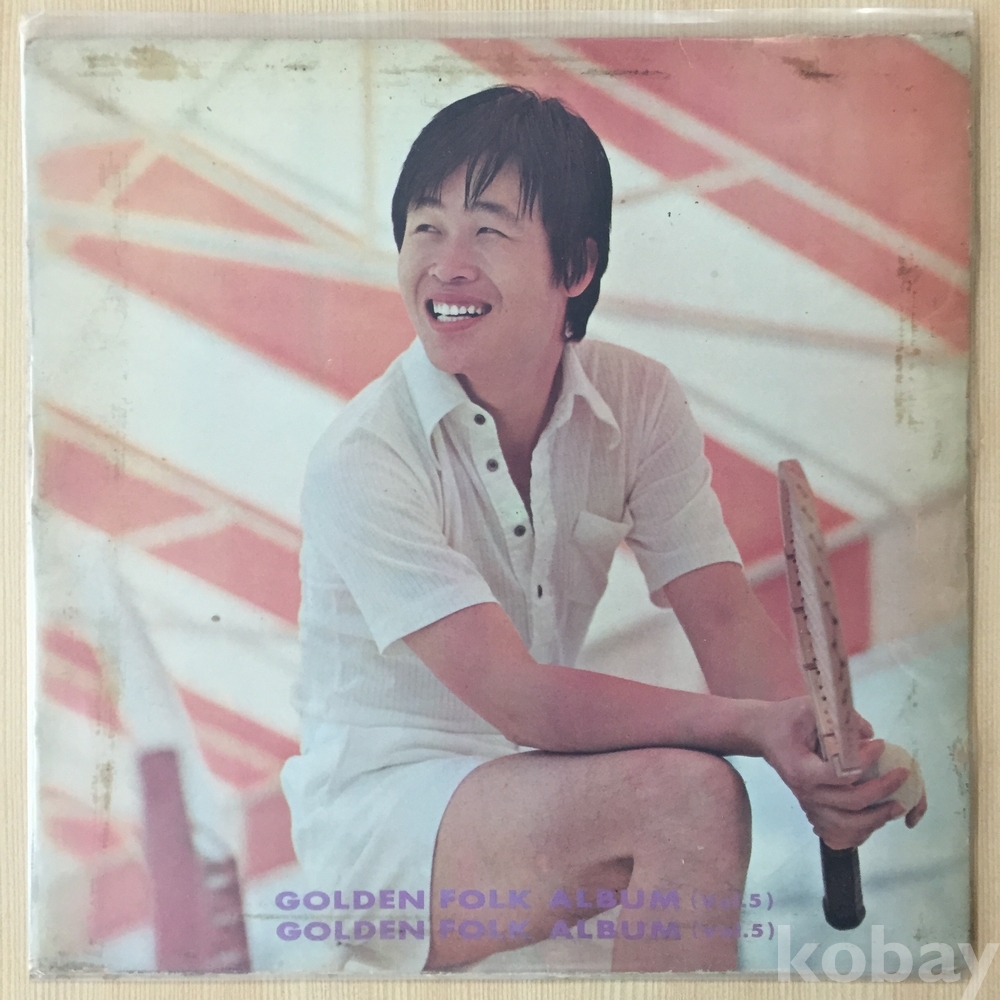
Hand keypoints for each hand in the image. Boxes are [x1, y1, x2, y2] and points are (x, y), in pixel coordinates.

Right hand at [756, 697, 914, 849]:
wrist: (762, 733)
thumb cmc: (785, 719)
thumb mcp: (808, 708)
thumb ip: (840, 719)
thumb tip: (870, 734)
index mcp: (802, 769)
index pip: (840, 773)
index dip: (865, 762)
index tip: (881, 745)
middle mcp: (806, 792)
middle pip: (850, 803)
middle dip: (881, 791)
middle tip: (902, 776)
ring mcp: (809, 803)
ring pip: (849, 823)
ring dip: (877, 817)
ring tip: (898, 805)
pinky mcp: (813, 807)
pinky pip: (840, 830)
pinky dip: (862, 830)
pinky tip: (878, 818)